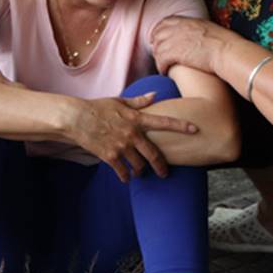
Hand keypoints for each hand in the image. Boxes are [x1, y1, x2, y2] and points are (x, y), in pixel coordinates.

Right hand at [64, 94, 198, 181]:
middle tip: (165, 173)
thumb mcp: (120, 101)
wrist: (76, 118)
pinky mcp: (110, 157)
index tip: (195, 129)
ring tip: (140, 173)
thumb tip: (155, 95)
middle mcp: (132, 134)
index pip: (164, 122)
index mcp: (136, 119)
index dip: (181, 126)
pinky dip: (125, 176)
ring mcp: (121, 146)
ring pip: (139, 165)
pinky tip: (126, 177)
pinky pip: (123, 171)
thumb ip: (139, 101)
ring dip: (141, 171)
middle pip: (154, 154)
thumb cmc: (98, 108)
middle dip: (161, 166)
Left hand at [151, 16, 227, 74]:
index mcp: (187, 21)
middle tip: (158, 54)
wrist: (226, 51)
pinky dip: (161, 67)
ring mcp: (175, 39)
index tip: (157, 38)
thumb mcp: (209, 28)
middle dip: (156, 44)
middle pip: (158, 34)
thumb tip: (198, 35)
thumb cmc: (225, 43)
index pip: (165, 22)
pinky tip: (165, 72)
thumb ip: (198, 29)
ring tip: (163, 66)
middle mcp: (179, 28)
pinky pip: (160, 60)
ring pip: (157, 48)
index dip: (159, 31)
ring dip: (159, 58)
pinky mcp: (174, 53)